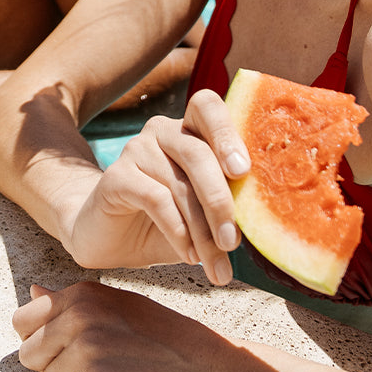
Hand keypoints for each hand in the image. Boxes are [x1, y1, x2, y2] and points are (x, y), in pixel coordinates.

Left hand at [14, 281, 243, 371]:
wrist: (213, 371)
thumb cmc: (168, 341)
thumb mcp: (118, 307)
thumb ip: (72, 302)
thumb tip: (32, 290)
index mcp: (82, 292)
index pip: (23, 319)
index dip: (42, 342)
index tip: (70, 349)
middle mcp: (79, 314)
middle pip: (30, 355)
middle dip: (57, 369)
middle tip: (98, 368)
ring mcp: (86, 347)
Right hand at [69, 90, 249, 283]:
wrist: (109, 238)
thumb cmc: (165, 223)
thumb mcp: (201, 214)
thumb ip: (226, 206)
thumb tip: (261, 222)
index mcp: (188, 130)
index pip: (207, 107)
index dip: (227, 133)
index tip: (244, 171)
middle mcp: (162, 131)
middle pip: (197, 152)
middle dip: (220, 201)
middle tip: (233, 242)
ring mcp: (136, 149)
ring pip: (179, 184)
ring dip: (202, 230)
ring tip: (215, 264)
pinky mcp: (116, 176)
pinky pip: (154, 199)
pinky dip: (177, 231)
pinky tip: (188, 255)